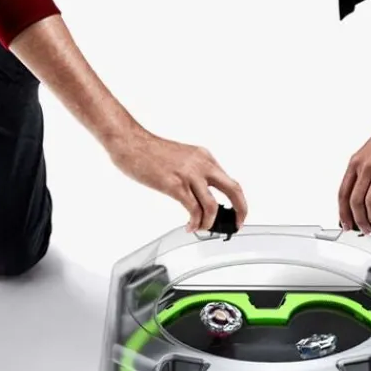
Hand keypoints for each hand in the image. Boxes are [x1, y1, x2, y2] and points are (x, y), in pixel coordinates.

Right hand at [108, 127, 248, 230]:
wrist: (130, 142)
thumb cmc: (149, 150)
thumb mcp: (182, 157)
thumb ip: (194, 172)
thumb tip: (200, 194)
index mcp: (204, 157)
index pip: (230, 181)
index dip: (237, 200)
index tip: (236, 213)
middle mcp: (201, 164)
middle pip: (233, 189)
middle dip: (240, 210)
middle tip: (236, 225)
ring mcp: (189, 174)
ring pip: (212, 205)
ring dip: (210, 222)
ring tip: (202, 228)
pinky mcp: (174, 185)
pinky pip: (193, 210)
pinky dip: (195, 223)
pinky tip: (189, 226)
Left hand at [338, 111, 370, 233]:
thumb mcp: (367, 155)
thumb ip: (362, 175)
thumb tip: (359, 198)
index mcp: (355, 164)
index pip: (342, 194)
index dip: (343, 213)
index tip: (346, 225)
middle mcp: (365, 167)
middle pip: (354, 202)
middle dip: (359, 221)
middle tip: (365, 229)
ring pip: (370, 203)